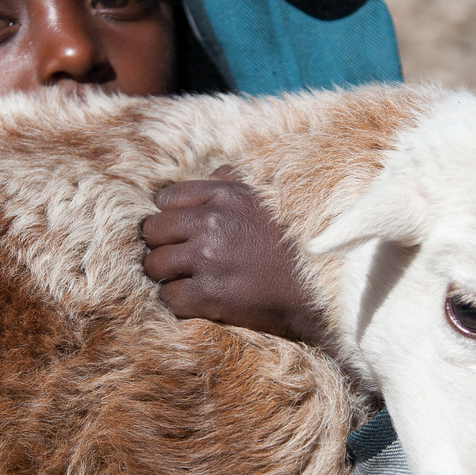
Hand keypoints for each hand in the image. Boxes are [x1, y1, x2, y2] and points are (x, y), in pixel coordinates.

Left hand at [140, 168, 329, 349]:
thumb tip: (213, 174)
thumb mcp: (269, 197)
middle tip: (176, 257)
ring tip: (183, 279)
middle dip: (162, 245)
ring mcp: (208, 259)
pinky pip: (169, 296)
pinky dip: (177, 300)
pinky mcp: (210, 295)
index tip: (179, 231)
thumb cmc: (296, 243)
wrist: (322, 289)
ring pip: (155, 265)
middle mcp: (212, 223)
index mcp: (225, 196)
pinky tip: (194, 299)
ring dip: (166, 274)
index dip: (169, 216)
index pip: (167, 199)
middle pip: (153, 231)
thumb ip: (236, 181)